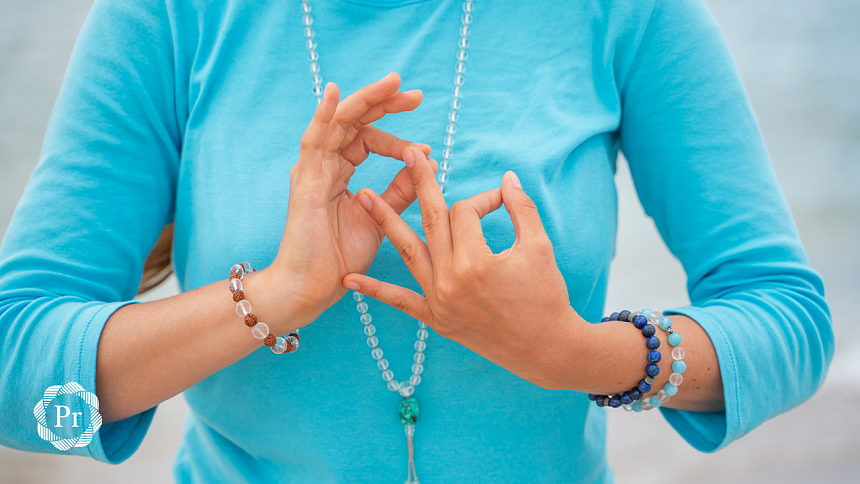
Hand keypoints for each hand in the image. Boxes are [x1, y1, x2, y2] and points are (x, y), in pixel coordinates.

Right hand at [263, 73, 436, 332]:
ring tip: (392, 82)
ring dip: (365, 100)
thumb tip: (425, 161)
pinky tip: (335, 92)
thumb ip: (400, 190)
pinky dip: (323, 115)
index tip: (427, 149)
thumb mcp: (381, 217)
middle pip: (355, 122)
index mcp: (341, 173)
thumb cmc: (341, 257)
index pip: (370, 140)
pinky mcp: (305, 180)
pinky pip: (313, 140)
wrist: (313, 287)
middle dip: (385, 104)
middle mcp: (325, 165)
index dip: (398, 137)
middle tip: (416, 94)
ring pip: (338, 122)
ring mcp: (313, 170)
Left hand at [342, 146, 586, 389]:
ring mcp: (439, 302)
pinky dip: (376, 290)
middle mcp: (450, 280)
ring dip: (384, 222)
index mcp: (475, 261)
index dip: (484, 199)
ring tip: (363, 196)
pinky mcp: (436, 320)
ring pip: (407, 252)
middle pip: (431, 221)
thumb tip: (507, 179)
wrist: (547, 349)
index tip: (501, 200)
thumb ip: (521, 208)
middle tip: (407, 153)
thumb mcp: (540, 246)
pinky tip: (351, 279)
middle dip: (420, 184)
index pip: (466, 213)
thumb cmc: (548, 297)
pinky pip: (401, 301)